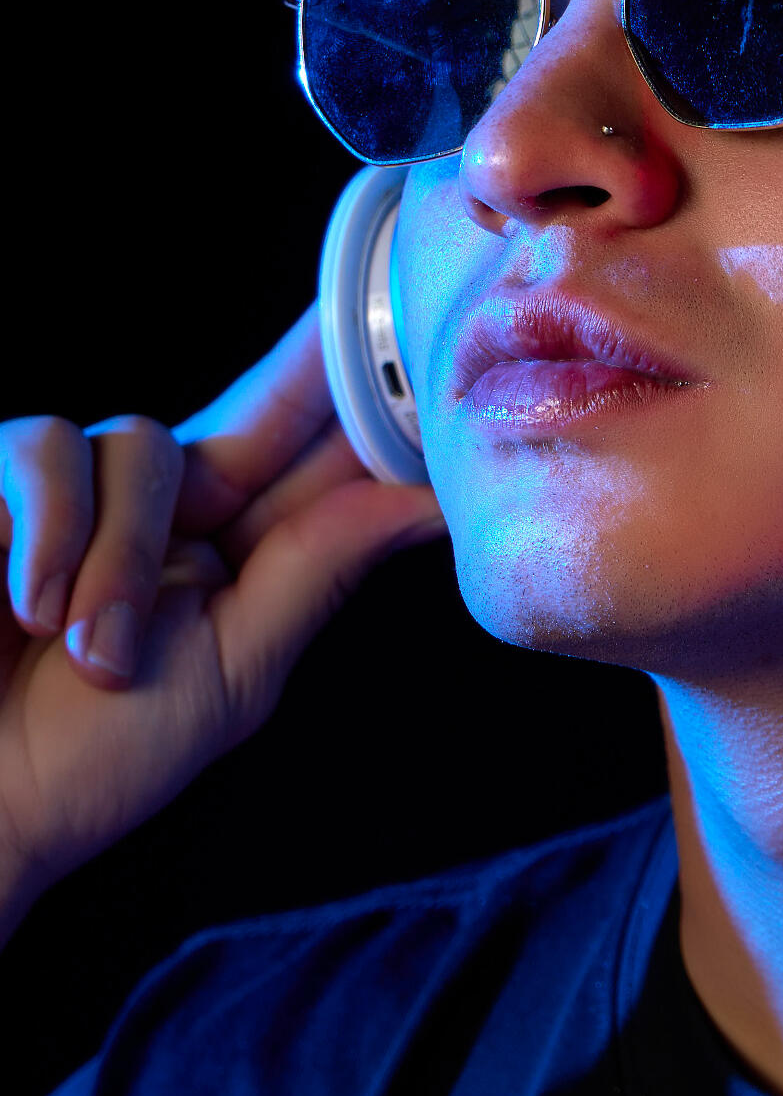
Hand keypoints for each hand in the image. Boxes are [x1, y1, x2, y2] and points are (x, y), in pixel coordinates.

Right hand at [0, 309, 444, 938]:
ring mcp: (76, 487)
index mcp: (229, 547)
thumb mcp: (232, 669)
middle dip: (305, 376)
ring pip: (138, 441)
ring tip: (92, 651)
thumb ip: (317, 569)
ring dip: (120, 556)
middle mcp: (159, 503)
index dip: (365, 393)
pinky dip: (47, 534)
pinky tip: (30, 607)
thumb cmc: (91, 759)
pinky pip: (42, 449)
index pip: (312, 455)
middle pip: (250, 409)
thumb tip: (427, 504)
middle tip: (350, 337)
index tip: (429, 339)